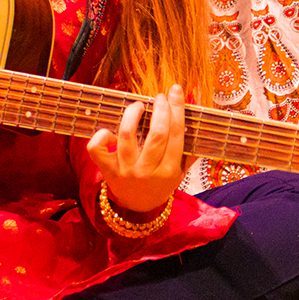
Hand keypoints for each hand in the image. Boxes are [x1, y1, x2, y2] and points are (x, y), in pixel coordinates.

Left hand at [86, 84, 185, 217]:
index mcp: (169, 171)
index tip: (175, 91)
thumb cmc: (161, 185)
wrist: (138, 208)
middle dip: (160, 109)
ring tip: (138, 106)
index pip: (176, 135)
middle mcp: (148, 171)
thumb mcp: (180, 174)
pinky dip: (102, 136)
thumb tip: (200, 124)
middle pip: (156, 134)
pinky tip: (111, 130)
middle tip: (159, 97)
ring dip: (132, 115)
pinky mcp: (108, 170)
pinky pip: (98, 150)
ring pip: (127, 135)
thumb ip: (190, 152)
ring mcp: (126, 170)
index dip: (177, 109)